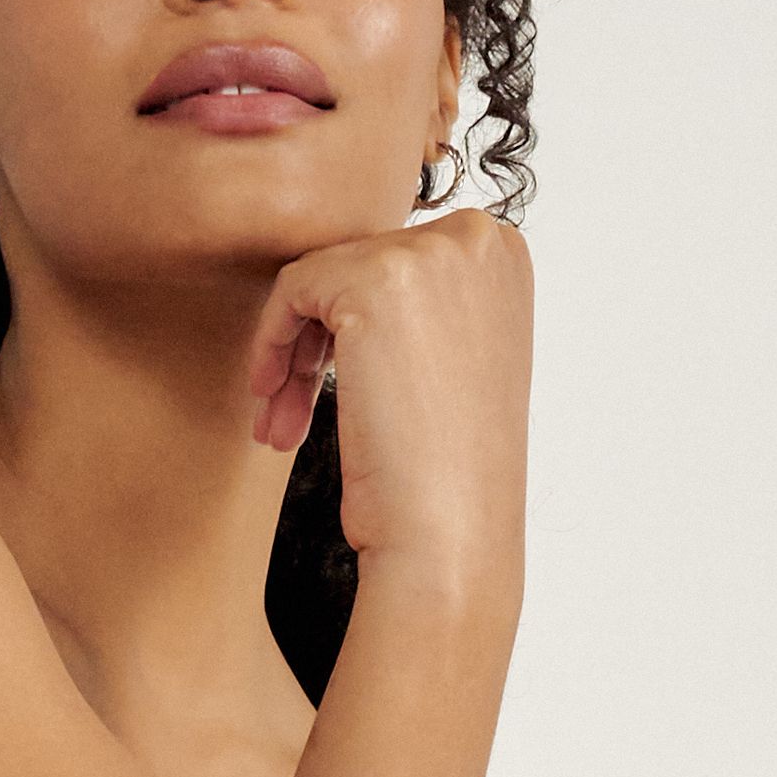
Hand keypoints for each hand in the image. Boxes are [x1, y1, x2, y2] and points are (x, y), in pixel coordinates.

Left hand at [240, 206, 532, 599]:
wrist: (449, 535)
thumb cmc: (450, 475)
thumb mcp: (457, 365)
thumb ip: (425, 308)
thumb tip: (361, 283)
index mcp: (505, 257)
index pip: (400, 263)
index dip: (355, 328)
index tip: (329, 385)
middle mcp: (478, 241)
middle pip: (358, 268)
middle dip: (318, 346)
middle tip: (290, 417)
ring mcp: (430, 252)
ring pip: (321, 280)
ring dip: (292, 355)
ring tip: (281, 423)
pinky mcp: (375, 277)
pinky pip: (292, 289)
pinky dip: (271, 343)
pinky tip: (273, 401)